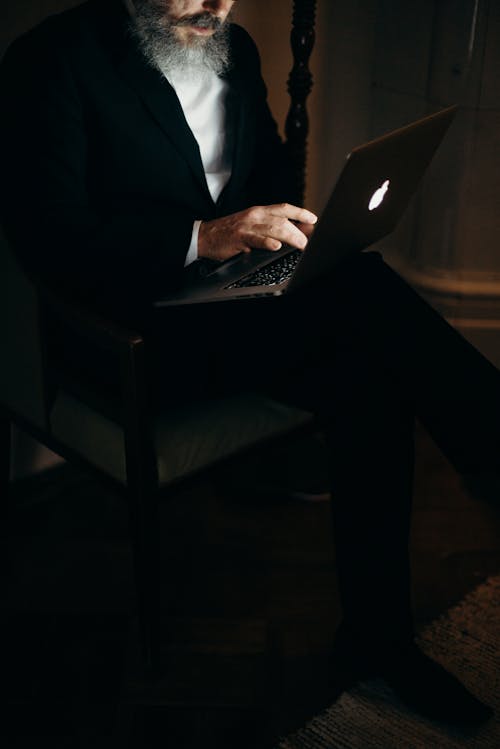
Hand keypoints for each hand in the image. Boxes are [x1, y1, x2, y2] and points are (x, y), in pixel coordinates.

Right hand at [198, 203, 317, 261]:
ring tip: (300, 245)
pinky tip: (276, 246)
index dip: (300, 213)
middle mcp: (255, 216)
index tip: (312, 219)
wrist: (204, 236)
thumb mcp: (250, 225)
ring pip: (273, 228)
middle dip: (298, 231)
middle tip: (308, 242)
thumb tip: (289, 234)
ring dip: (290, 237)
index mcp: (258, 212)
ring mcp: (248, 226)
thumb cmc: (228, 232)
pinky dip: (267, 242)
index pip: (284, 208)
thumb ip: (268, 227)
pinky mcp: (240, 237)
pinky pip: (256, 239)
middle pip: (283, 220)